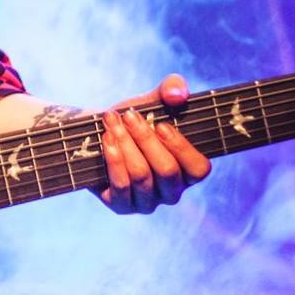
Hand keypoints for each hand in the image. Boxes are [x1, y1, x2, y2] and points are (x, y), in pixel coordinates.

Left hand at [94, 74, 209, 214]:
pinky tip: (106, 139)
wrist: (95, 133)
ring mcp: (147, 202)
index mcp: (187, 170)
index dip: (182, 147)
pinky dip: (113, 159)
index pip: (199, 169)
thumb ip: (171, 89)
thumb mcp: (152, 100)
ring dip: (125, 144)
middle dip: (146, 139)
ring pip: (142, 176)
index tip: (162, 125)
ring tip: (112, 122)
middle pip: (167, 170)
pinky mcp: (121, 206)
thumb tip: (178, 94)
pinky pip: (121, 186)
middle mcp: (171, 191)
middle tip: (129, 116)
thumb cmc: (132, 119)